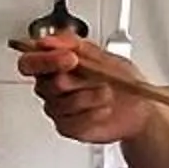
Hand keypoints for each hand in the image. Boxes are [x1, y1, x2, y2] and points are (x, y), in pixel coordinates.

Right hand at [14, 32, 156, 147]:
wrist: (139, 107)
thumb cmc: (120, 79)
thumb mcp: (101, 54)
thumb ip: (74, 45)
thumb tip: (49, 40)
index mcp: (53, 65)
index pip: (29, 62)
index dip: (44, 60)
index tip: (70, 58)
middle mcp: (50, 87)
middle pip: (47, 84)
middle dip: (78, 80)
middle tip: (97, 77)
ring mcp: (57, 108)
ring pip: (63, 103)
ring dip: (91, 96)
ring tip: (107, 93)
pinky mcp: (67, 127)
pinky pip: (73, 121)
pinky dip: (94, 113)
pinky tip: (104, 109)